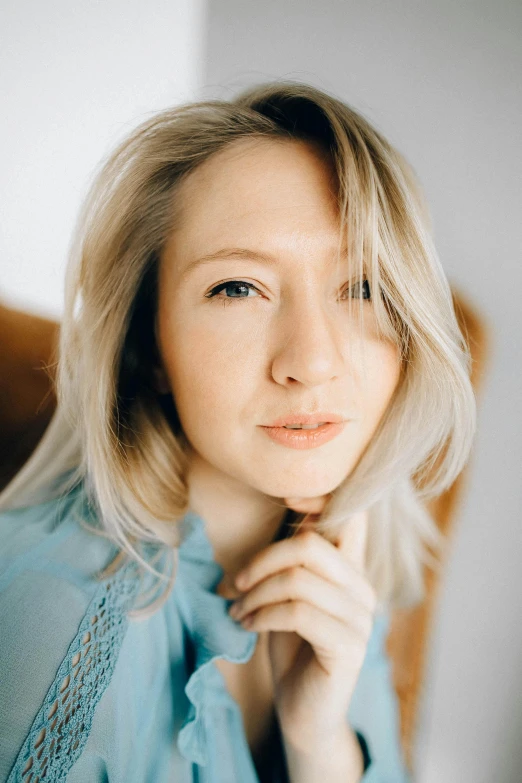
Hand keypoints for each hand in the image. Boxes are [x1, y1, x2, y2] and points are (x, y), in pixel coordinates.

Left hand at [227, 494, 376, 752]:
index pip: (352, 515)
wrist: (303, 712)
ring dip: (256, 593)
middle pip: (311, 545)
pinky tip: (247, 625)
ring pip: (298, 580)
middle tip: (236, 583)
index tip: (285, 498)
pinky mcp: (348, 648)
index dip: (320, 496)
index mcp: (350, 569)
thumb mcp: (288, 593)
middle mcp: (362, 589)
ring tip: (237, 610)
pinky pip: (298, 614)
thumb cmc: (291, 645)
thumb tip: (283, 506)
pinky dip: (262, 615)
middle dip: (262, 559)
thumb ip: (293, 557)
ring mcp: (360, 619)